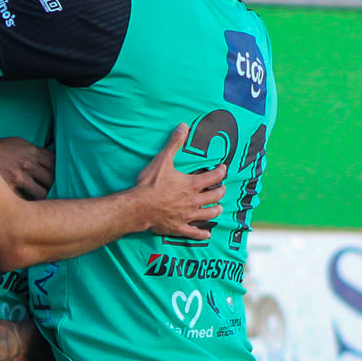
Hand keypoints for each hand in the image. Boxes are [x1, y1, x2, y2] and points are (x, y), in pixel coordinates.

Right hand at [0, 136, 54, 199]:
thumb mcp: (19, 143)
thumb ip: (35, 152)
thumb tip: (49, 161)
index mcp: (33, 152)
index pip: (55, 164)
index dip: (59, 173)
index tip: (58, 178)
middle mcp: (28, 164)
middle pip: (52, 180)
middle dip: (53, 186)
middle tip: (53, 192)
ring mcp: (19, 178)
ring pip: (42, 193)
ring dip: (43, 197)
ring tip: (43, 202)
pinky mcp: (10, 189)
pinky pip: (27, 200)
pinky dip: (29, 204)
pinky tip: (29, 206)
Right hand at [131, 124, 225, 239]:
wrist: (138, 207)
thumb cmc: (150, 184)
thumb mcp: (162, 160)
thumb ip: (174, 143)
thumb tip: (183, 126)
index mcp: (192, 184)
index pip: (214, 177)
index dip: (221, 171)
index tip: (223, 168)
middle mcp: (194, 201)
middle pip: (215, 196)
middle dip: (220, 191)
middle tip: (221, 188)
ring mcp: (188, 215)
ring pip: (209, 214)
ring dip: (215, 210)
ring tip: (218, 208)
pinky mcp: (179, 227)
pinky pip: (194, 232)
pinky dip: (202, 234)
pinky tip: (206, 234)